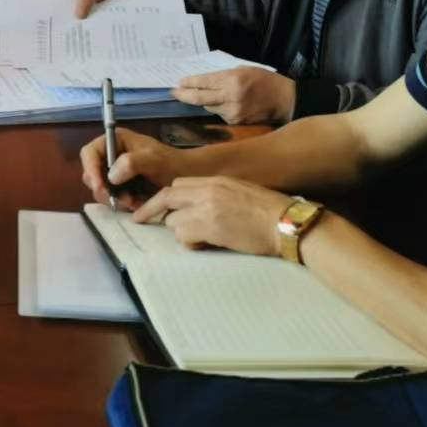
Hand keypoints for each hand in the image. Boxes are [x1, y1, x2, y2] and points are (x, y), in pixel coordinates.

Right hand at [80, 128, 181, 210]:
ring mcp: (114, 171)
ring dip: (114, 198)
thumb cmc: (171, 162)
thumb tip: (111, 176)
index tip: (100, 187)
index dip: (91, 169)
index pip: (89, 153)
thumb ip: (132, 163)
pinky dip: (122, 203)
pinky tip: (137, 203)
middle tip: (121, 200)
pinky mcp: (120, 185)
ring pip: (100, 188)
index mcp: (114, 141)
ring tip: (134, 202)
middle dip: (104, 189)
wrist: (187, 176)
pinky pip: (111, 197)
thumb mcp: (153, 159)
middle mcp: (110, 155)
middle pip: (91, 173)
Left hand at [135, 176, 292, 253]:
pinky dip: (191, 244)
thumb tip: (195, 210)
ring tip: (201, 239)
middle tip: (139, 221)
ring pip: (173, 221)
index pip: (178, 184)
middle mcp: (207, 190)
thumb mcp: (238, 193)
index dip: (164, 198)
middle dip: (151, 210)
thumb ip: (214, 196)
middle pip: (166, 197)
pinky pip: (184, 236)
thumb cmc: (269, 213)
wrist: (287, 223)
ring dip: (181, 232)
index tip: (152, 207)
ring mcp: (207, 208)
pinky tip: (207, 245)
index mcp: (215, 181)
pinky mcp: (209, 227)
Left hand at [172, 66, 295, 125]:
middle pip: (200, 98)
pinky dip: (217, 109)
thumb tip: (203, 81)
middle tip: (174, 93)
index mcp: (232, 80)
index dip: (189, 83)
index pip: (203, 82)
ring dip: (202, 102)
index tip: (179, 83)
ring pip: (208, 107)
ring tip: (196, 97)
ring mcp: (233, 112)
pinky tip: (221, 104)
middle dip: (184, 95)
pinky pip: (219, 115)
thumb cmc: (264, 80)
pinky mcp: (236, 123)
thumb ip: (223, 76)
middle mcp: (230, 97)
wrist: (284, 100)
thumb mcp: (243, 69)